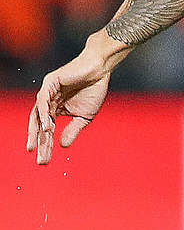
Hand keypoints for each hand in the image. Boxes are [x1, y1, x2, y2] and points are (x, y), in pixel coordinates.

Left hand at [26, 49, 111, 164]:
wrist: (101, 69)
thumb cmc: (94, 89)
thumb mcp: (85, 116)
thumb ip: (73, 130)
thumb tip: (62, 146)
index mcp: (55, 109)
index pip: (47, 129)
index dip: (46, 145)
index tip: (44, 160)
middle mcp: (48, 101)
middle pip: (38, 124)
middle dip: (37, 140)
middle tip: (35, 155)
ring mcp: (47, 92)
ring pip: (38, 114)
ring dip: (37, 130)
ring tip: (38, 145)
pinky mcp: (49, 83)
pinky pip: (43, 101)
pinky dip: (44, 114)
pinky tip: (46, 126)